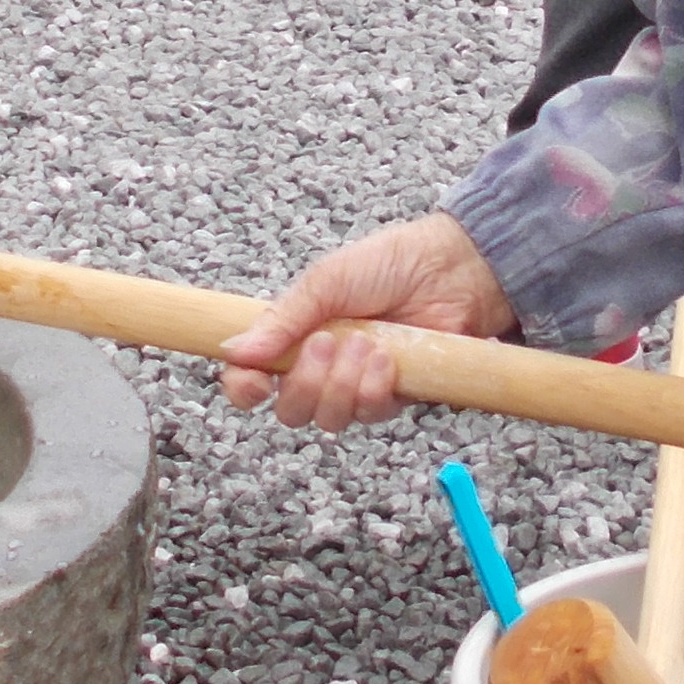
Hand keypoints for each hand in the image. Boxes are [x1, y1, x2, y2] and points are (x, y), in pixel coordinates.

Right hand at [219, 213, 516, 429]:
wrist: (449, 269)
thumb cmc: (388, 264)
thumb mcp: (325, 281)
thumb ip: (281, 320)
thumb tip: (235, 351)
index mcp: (296, 336)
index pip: (253, 378)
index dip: (244, 388)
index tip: (252, 381)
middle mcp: (321, 367)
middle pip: (290, 411)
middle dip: (304, 384)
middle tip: (326, 343)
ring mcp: (356, 385)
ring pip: (329, 419)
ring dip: (342, 385)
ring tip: (365, 345)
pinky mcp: (392, 396)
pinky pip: (369, 414)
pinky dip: (374, 388)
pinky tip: (387, 359)